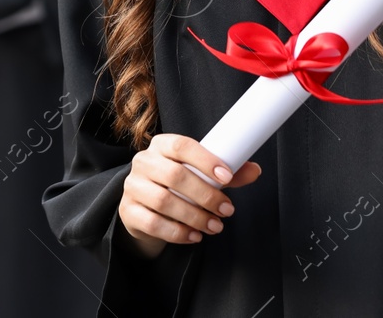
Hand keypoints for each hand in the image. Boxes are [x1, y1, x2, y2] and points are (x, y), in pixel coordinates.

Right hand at [118, 134, 261, 258]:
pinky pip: (153, 223)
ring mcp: (132, 187)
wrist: (145, 208)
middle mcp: (143, 162)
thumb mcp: (199, 175)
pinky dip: (178, 232)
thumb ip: (225, 174)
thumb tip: (254, 170)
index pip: (181, 145)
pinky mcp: (128, 211)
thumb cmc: (177, 186)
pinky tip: (195, 236)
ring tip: (215, 226)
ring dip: (195, 216)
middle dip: (205, 195)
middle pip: (174, 175)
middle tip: (227, 209)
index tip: (227, 176)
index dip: (205, 160)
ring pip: (164, 201)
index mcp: (161, 145)